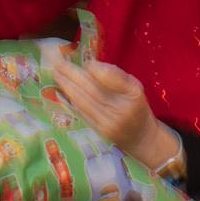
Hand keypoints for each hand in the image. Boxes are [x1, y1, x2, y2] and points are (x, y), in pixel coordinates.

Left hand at [51, 60, 171, 167]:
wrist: (142, 139)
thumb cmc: (137, 108)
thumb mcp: (135, 88)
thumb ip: (116, 76)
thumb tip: (90, 66)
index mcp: (133, 93)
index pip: (111, 77)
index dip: (95, 69)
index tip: (85, 62)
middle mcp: (122, 108)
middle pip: (92, 89)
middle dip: (73, 75)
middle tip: (59, 64)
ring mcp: (110, 122)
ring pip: (84, 101)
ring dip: (67, 87)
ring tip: (57, 75)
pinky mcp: (100, 132)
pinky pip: (83, 112)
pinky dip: (72, 101)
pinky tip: (64, 92)